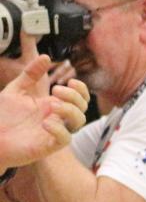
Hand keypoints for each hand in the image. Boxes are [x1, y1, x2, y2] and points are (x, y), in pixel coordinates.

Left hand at [0, 35, 88, 167]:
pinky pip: (65, 139)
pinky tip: (45, 123)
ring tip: (51, 105)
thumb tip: (45, 56)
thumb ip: (31, 74)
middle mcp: (58, 118)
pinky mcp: (49, 146)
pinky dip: (59, 130)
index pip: (79, 97)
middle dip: (75, 97)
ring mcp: (55, 132)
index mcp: (53, 105)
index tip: (71, 81)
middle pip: (82, 107)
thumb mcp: (16, 89)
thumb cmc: (4, 115)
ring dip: (70, 110)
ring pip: (78, 122)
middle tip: (56, 90)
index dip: (81, 89)